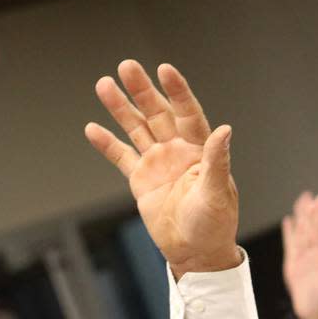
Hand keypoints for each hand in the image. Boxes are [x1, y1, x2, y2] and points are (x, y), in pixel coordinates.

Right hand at [85, 60, 239, 277]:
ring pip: (137, 128)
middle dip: (143, 90)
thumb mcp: (217, 193)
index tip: (164, 69)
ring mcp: (158, 163)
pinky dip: (107, 144)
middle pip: (158, 114)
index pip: (188, 113)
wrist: (196, 252)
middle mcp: (178, 151)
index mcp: (200, 151)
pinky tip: (92, 128)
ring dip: (120, 108)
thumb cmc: (214, 224)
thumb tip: (225, 129)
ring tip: (103, 84)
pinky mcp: (141, 180)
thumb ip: (217, 161)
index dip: (178, 92)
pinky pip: (122, 156)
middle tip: (127, 66)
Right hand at [281, 192, 317, 318]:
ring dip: (301, 218)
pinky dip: (288, 234)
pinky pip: (290, 245)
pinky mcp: (292, 265)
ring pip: (301, 233)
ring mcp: (303, 258)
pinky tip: (288, 221)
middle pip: (312, 228)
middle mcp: (315, 254)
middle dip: (312, 212)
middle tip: (312, 196)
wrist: (313, 314)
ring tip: (301, 202)